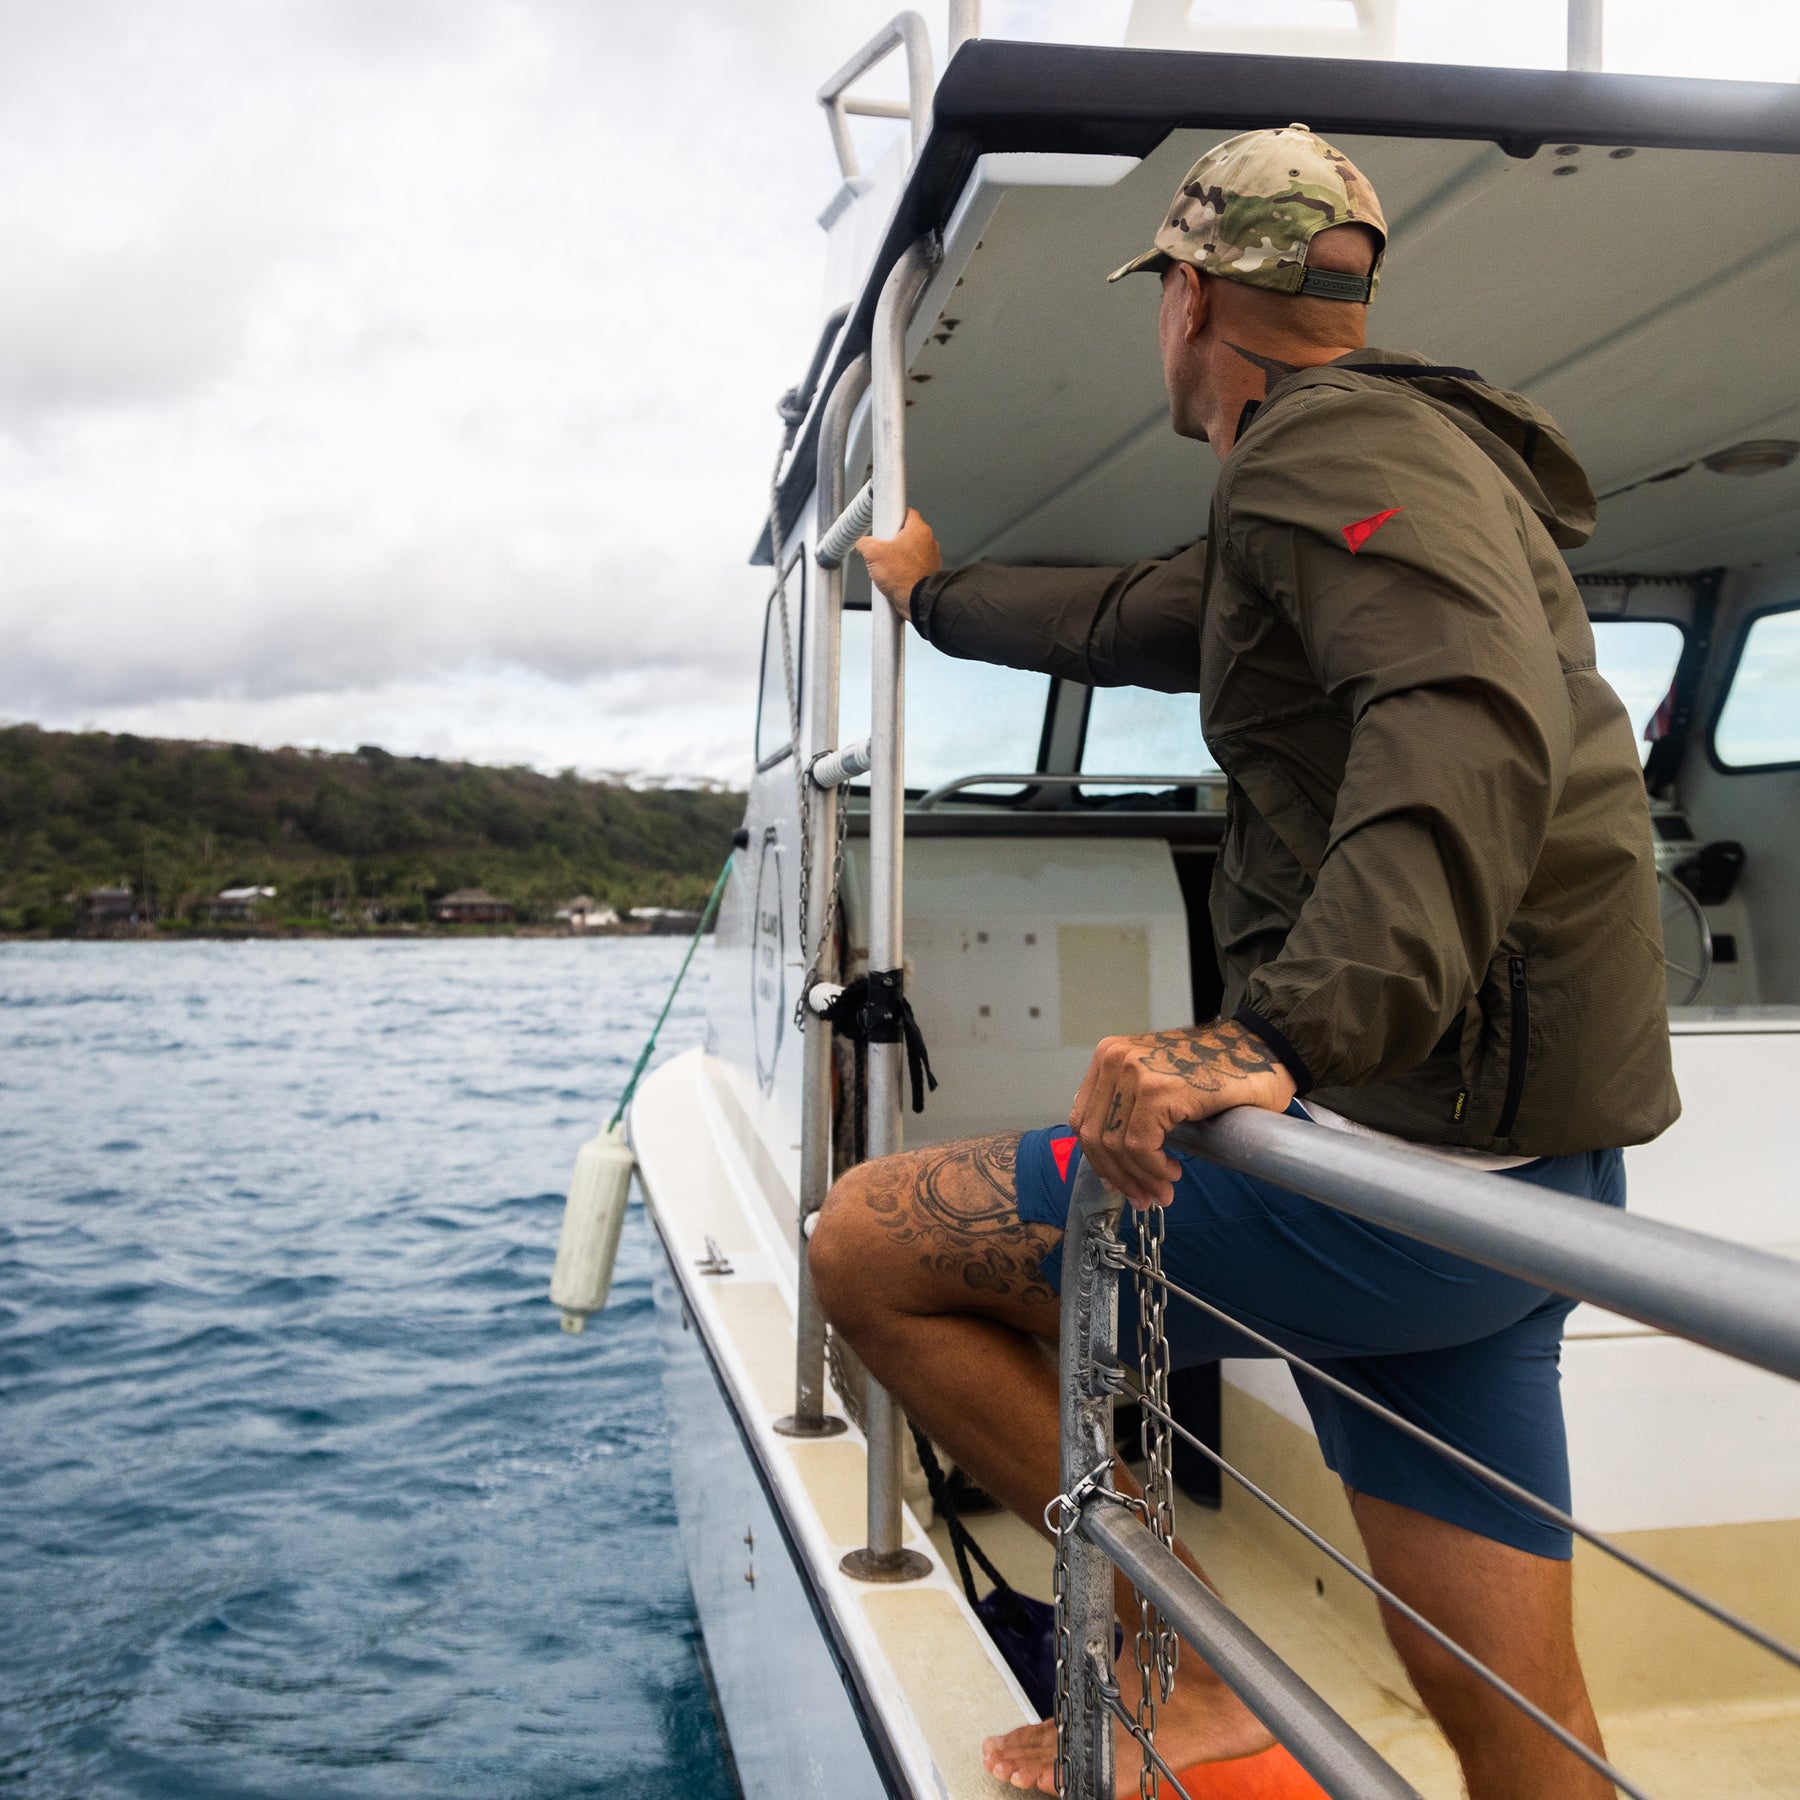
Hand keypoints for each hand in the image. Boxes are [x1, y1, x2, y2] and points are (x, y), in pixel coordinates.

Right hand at [856, 508, 940, 619]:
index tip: (885, 522)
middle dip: (892, 540)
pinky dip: (904, 570)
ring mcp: (931, 558)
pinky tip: (894, 578)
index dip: (893, 515)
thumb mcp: (873, 553)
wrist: (916, 601)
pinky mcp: (929, 573)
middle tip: (881, 549)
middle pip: (906, 533)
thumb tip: (862, 544)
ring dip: (897, 556)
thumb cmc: (902, 576)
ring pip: (910, 551)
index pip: (907, 512)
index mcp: (919, 529)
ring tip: (886, 567)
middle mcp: (929, 541)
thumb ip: (864, 543)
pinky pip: (913, 566)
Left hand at [1070, 1021, 1296, 1208]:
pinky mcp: (1158, 1090)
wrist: (1261, 1051)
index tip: (1119, 1183)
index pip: (1085, 1119)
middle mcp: (1115, 1059)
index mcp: (1109, 1057)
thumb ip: (1129, 1109)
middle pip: (1095, 1136)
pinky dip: (1153, 1168)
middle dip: (1119, 1176)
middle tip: (1144, 1197)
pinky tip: (1171, 1172)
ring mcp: (1134, 1072)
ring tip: (1164, 1188)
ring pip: (1116, 1146)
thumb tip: (1110, 1162)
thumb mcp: (1157, 1083)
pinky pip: (1140, 1146)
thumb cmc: (1218, 1070)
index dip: (1099, 1159)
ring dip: (1140, 1177)